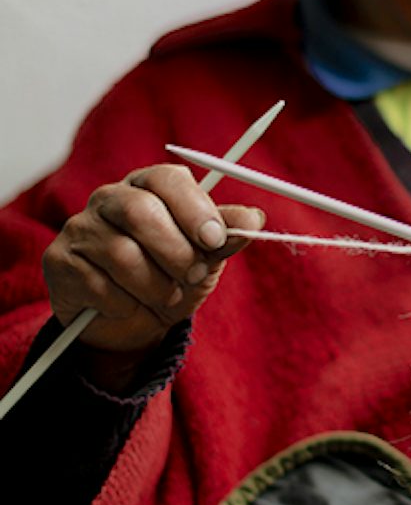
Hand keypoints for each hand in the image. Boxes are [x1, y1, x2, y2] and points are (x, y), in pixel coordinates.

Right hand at [42, 164, 264, 359]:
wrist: (132, 324)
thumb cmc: (172, 277)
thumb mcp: (206, 256)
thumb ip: (226, 235)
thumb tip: (255, 219)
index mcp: (148, 186)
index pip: (168, 179)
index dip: (194, 209)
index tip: (215, 240)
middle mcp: (110, 198)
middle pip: (141, 212)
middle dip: (176, 252)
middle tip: (194, 275)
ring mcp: (80, 228)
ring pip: (122, 255)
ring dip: (155, 286)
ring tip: (163, 296)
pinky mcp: (60, 262)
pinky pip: (99, 285)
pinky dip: (125, 305)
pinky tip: (127, 305)